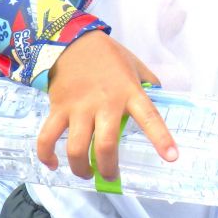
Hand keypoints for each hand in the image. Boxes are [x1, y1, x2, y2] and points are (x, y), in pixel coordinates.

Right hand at [39, 30, 176, 180]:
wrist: (72, 41)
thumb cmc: (108, 56)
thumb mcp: (136, 65)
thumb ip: (149, 83)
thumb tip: (160, 98)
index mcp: (130, 92)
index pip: (150, 117)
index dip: (161, 139)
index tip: (171, 158)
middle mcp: (105, 103)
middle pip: (106, 144)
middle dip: (108, 167)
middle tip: (110, 177)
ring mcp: (79, 107)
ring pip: (76, 147)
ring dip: (80, 167)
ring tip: (85, 173)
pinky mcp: (58, 108)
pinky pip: (48, 137)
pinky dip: (46, 155)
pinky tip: (53, 164)